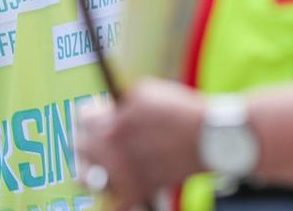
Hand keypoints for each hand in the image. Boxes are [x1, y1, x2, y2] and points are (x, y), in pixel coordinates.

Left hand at [77, 79, 207, 208]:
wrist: (212, 138)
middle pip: (80, 147)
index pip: (82, 119)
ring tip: (97, 169)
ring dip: (91, 172)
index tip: (93, 118)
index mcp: (110, 122)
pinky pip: (114, 205)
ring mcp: (123, 172)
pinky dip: (113, 202)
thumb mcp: (144, 93)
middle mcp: (111, 148)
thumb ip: (118, 104)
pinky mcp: (139, 190)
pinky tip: (114, 197)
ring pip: (89, 179)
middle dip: (87, 142)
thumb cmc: (181, 112)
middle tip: (94, 142)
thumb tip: (105, 111)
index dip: (88, 116)